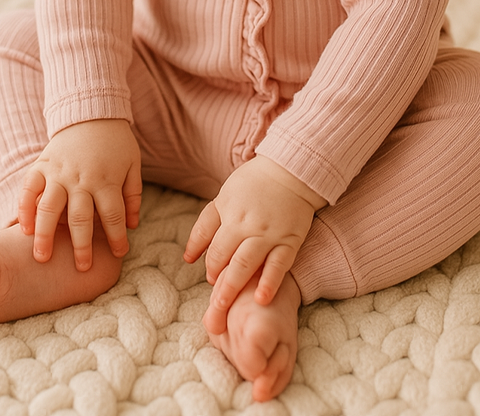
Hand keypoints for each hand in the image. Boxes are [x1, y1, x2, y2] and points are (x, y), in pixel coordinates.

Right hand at [18, 119, 141, 270]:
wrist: (91, 111)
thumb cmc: (116, 142)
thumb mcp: (133, 165)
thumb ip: (133, 195)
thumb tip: (132, 226)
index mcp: (107, 179)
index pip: (112, 215)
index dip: (116, 237)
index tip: (118, 254)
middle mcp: (81, 178)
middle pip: (80, 218)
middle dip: (81, 246)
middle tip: (81, 268)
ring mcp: (58, 172)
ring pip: (49, 208)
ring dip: (45, 234)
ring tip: (41, 258)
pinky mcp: (42, 164)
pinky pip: (29, 189)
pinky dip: (24, 208)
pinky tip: (22, 229)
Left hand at [184, 155, 325, 334]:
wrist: (291, 171)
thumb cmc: (253, 184)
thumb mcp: (223, 198)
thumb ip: (205, 227)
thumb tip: (188, 257)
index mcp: (230, 215)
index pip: (215, 248)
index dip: (210, 266)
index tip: (211, 278)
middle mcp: (248, 226)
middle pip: (227, 260)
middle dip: (218, 286)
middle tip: (213, 309)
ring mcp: (270, 234)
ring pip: (248, 265)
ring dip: (235, 287)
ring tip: (226, 308)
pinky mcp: (290, 240)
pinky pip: (279, 265)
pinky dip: (269, 283)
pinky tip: (261, 299)